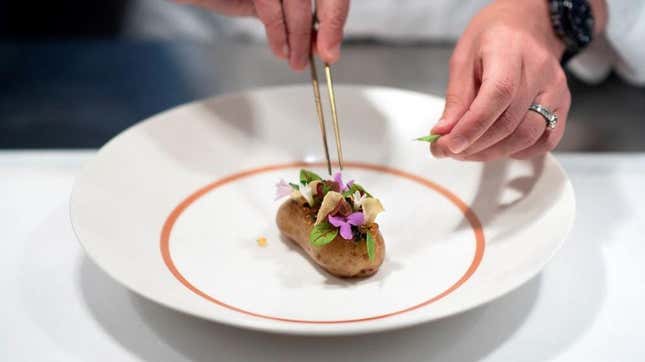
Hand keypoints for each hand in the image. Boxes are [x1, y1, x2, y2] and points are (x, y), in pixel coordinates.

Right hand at [177, 0, 349, 69]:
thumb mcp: (274, 4)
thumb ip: (298, 18)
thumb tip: (322, 43)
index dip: (335, 17)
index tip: (333, 47)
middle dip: (327, 27)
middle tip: (324, 56)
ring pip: (298, 3)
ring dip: (299, 38)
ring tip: (296, 60)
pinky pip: (271, 7)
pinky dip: (278, 34)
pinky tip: (280, 50)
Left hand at [430, 0, 569, 160]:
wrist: (528, 25)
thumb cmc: (492, 38)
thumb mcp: (463, 58)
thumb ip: (456, 98)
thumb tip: (444, 132)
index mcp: (509, 51)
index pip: (496, 96)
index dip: (472, 127)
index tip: (448, 146)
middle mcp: (539, 71)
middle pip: (509, 122)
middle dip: (474, 145)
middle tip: (449, 150)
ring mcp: (555, 89)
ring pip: (528, 136)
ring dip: (493, 152)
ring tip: (468, 152)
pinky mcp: (563, 103)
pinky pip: (546, 139)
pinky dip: (520, 151)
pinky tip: (499, 148)